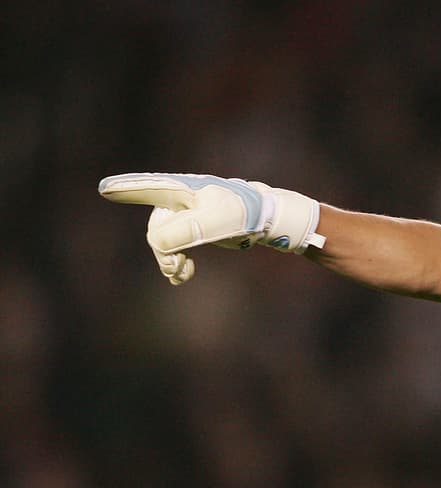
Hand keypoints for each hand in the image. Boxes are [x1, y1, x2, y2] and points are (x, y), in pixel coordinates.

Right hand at [98, 173, 323, 284]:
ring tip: (183, 274)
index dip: (126, 189)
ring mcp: (183, 215)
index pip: (147, 188)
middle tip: (179, 267)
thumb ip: (187, 230)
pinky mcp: (192, 229)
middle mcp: (177, 199)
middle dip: (163, 251)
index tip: (105, 188)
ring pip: (163, 242)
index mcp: (180, 189)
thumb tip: (160, 245)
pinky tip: (183, 276)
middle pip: (156, 228)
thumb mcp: (218, 222)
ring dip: (169, 261)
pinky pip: (173, 249)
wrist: (265, 219)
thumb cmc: (244, 213)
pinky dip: (176, 264)